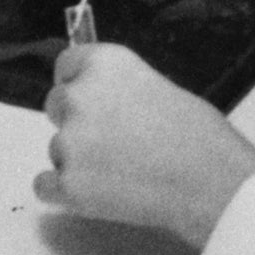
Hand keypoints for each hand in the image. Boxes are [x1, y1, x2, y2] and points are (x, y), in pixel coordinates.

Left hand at [35, 43, 254, 248]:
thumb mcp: (158, 86)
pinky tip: (98, 190)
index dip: (78, 80)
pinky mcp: (66, 185)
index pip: (66, 63)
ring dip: (78, 158)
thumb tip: (100, 101)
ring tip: (121, 169)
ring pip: (57, 147)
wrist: (208, 180)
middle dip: (76, 119)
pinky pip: (46, 184)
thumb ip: (118, 88)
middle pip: (56, 103)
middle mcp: (79, 96)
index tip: (89, 95)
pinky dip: (66, 189)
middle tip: (111, 138)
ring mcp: (69, 143)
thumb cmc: (196, 132)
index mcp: (105, 63)